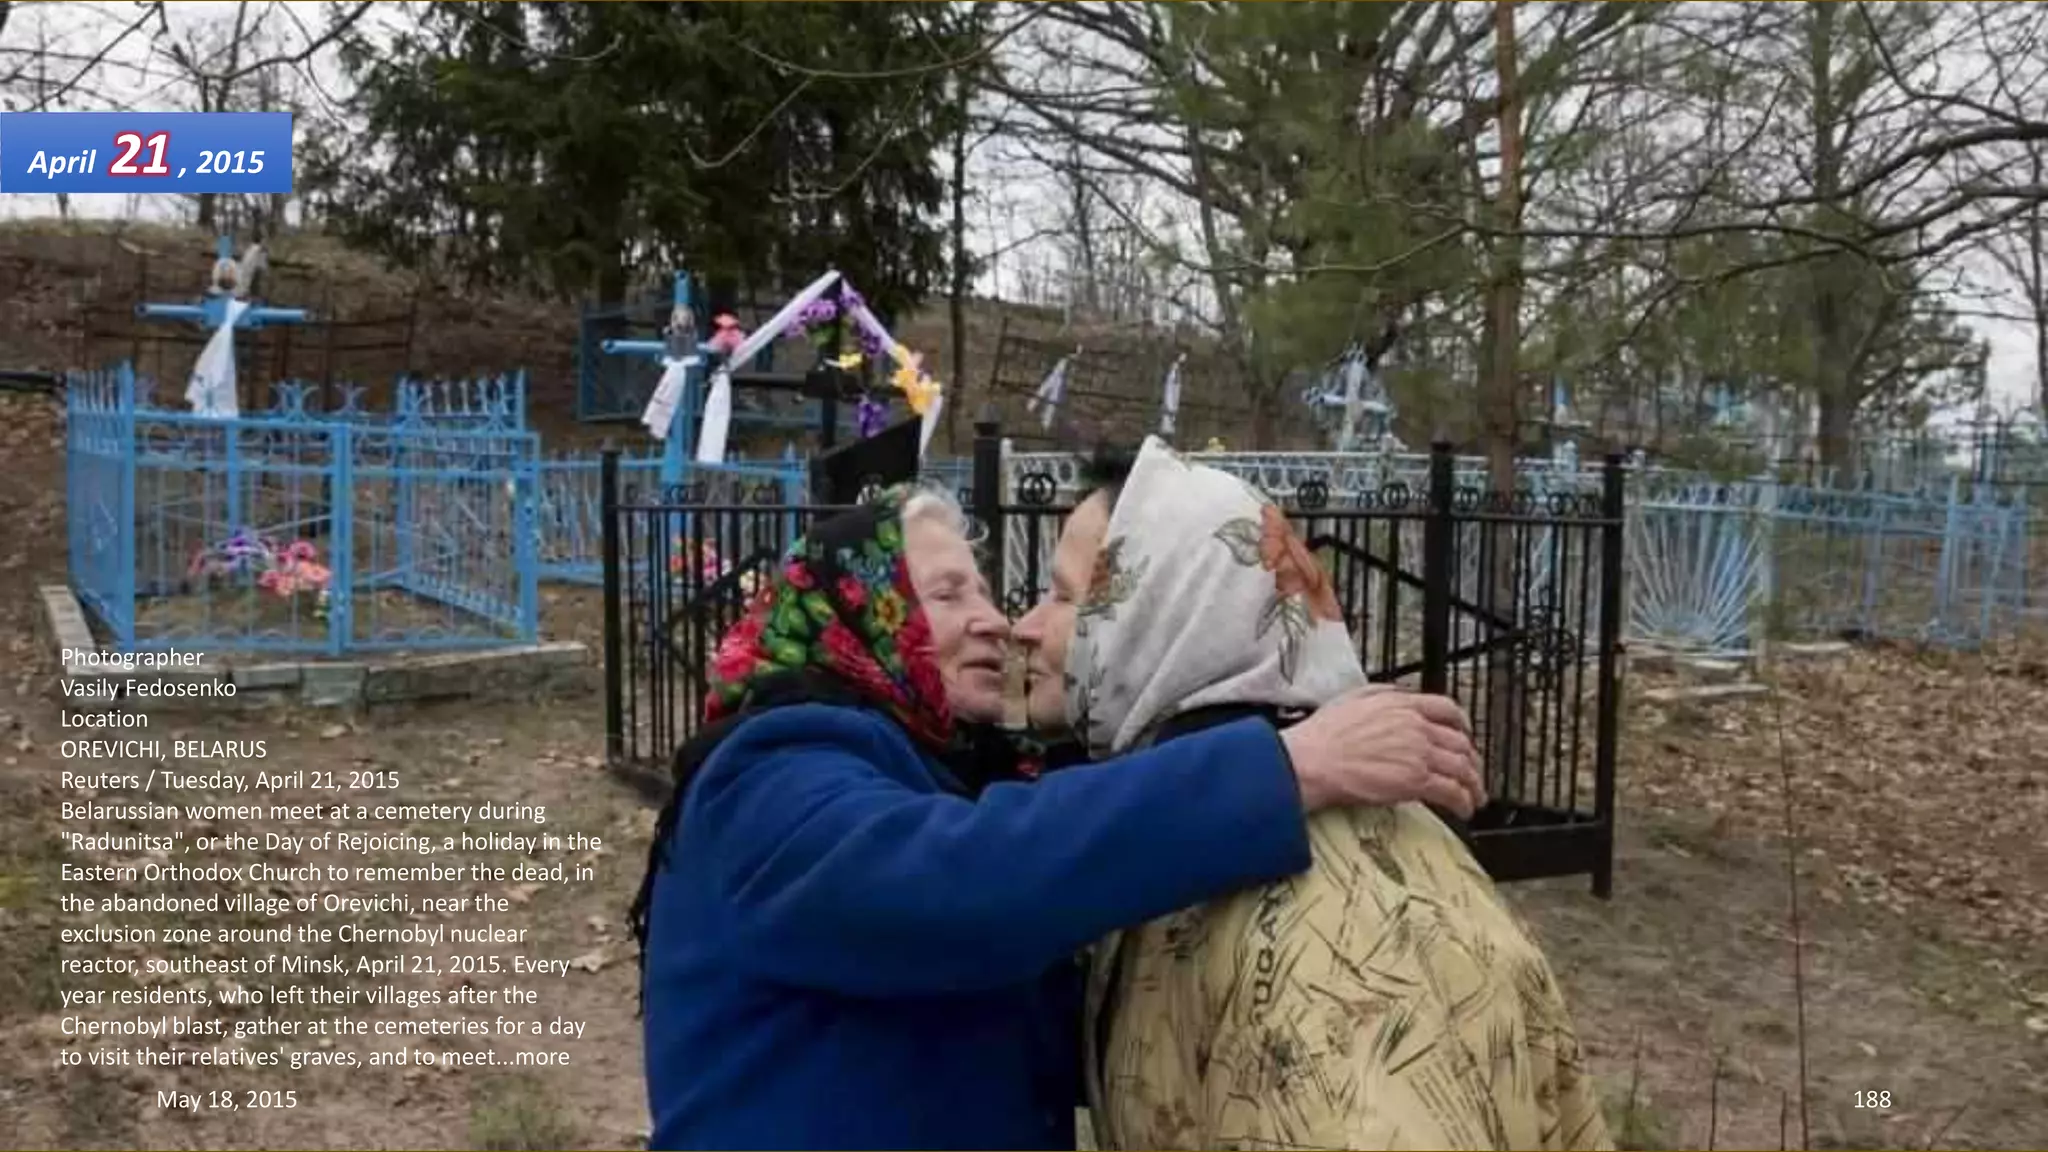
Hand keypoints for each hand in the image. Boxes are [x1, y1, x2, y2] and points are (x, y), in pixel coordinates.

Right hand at [1280, 687, 1484, 817]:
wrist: (1312, 761)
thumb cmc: (1323, 736)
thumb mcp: (1354, 699)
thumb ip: (1383, 696)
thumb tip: (1397, 700)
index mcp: (1402, 704)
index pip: (1447, 709)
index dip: (1462, 724)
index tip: (1464, 734)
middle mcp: (1416, 726)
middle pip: (1460, 742)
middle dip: (1472, 760)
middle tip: (1472, 772)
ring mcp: (1418, 753)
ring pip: (1462, 768)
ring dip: (1473, 785)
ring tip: (1474, 797)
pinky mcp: (1415, 780)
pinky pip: (1451, 791)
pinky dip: (1463, 801)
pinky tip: (1463, 809)